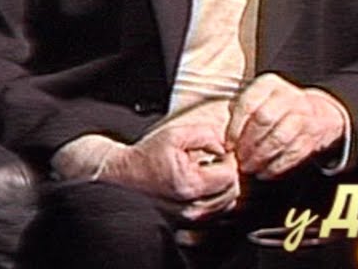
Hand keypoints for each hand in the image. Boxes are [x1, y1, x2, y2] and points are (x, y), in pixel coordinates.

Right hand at [99, 99, 239, 220]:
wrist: (125, 173)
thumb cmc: (148, 155)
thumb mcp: (176, 134)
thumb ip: (206, 135)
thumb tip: (225, 147)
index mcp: (189, 185)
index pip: (230, 176)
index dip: (229, 160)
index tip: (220, 152)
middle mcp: (190, 207)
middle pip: (232, 192)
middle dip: (228, 173)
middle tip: (216, 160)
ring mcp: (189, 218)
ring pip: (227, 204)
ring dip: (223, 186)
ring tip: (208, 171)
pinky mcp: (188, 222)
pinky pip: (217, 212)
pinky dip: (217, 198)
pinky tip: (205, 185)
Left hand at [226, 73, 346, 179]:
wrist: (317, 113)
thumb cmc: (276, 109)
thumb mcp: (258, 100)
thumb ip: (239, 114)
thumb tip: (223, 139)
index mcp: (268, 84)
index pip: (248, 103)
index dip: (236, 127)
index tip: (229, 145)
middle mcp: (288, 96)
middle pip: (264, 120)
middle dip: (248, 143)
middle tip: (239, 159)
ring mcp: (303, 115)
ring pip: (279, 138)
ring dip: (261, 157)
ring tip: (250, 167)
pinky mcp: (312, 135)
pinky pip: (293, 153)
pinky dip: (276, 166)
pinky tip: (265, 172)